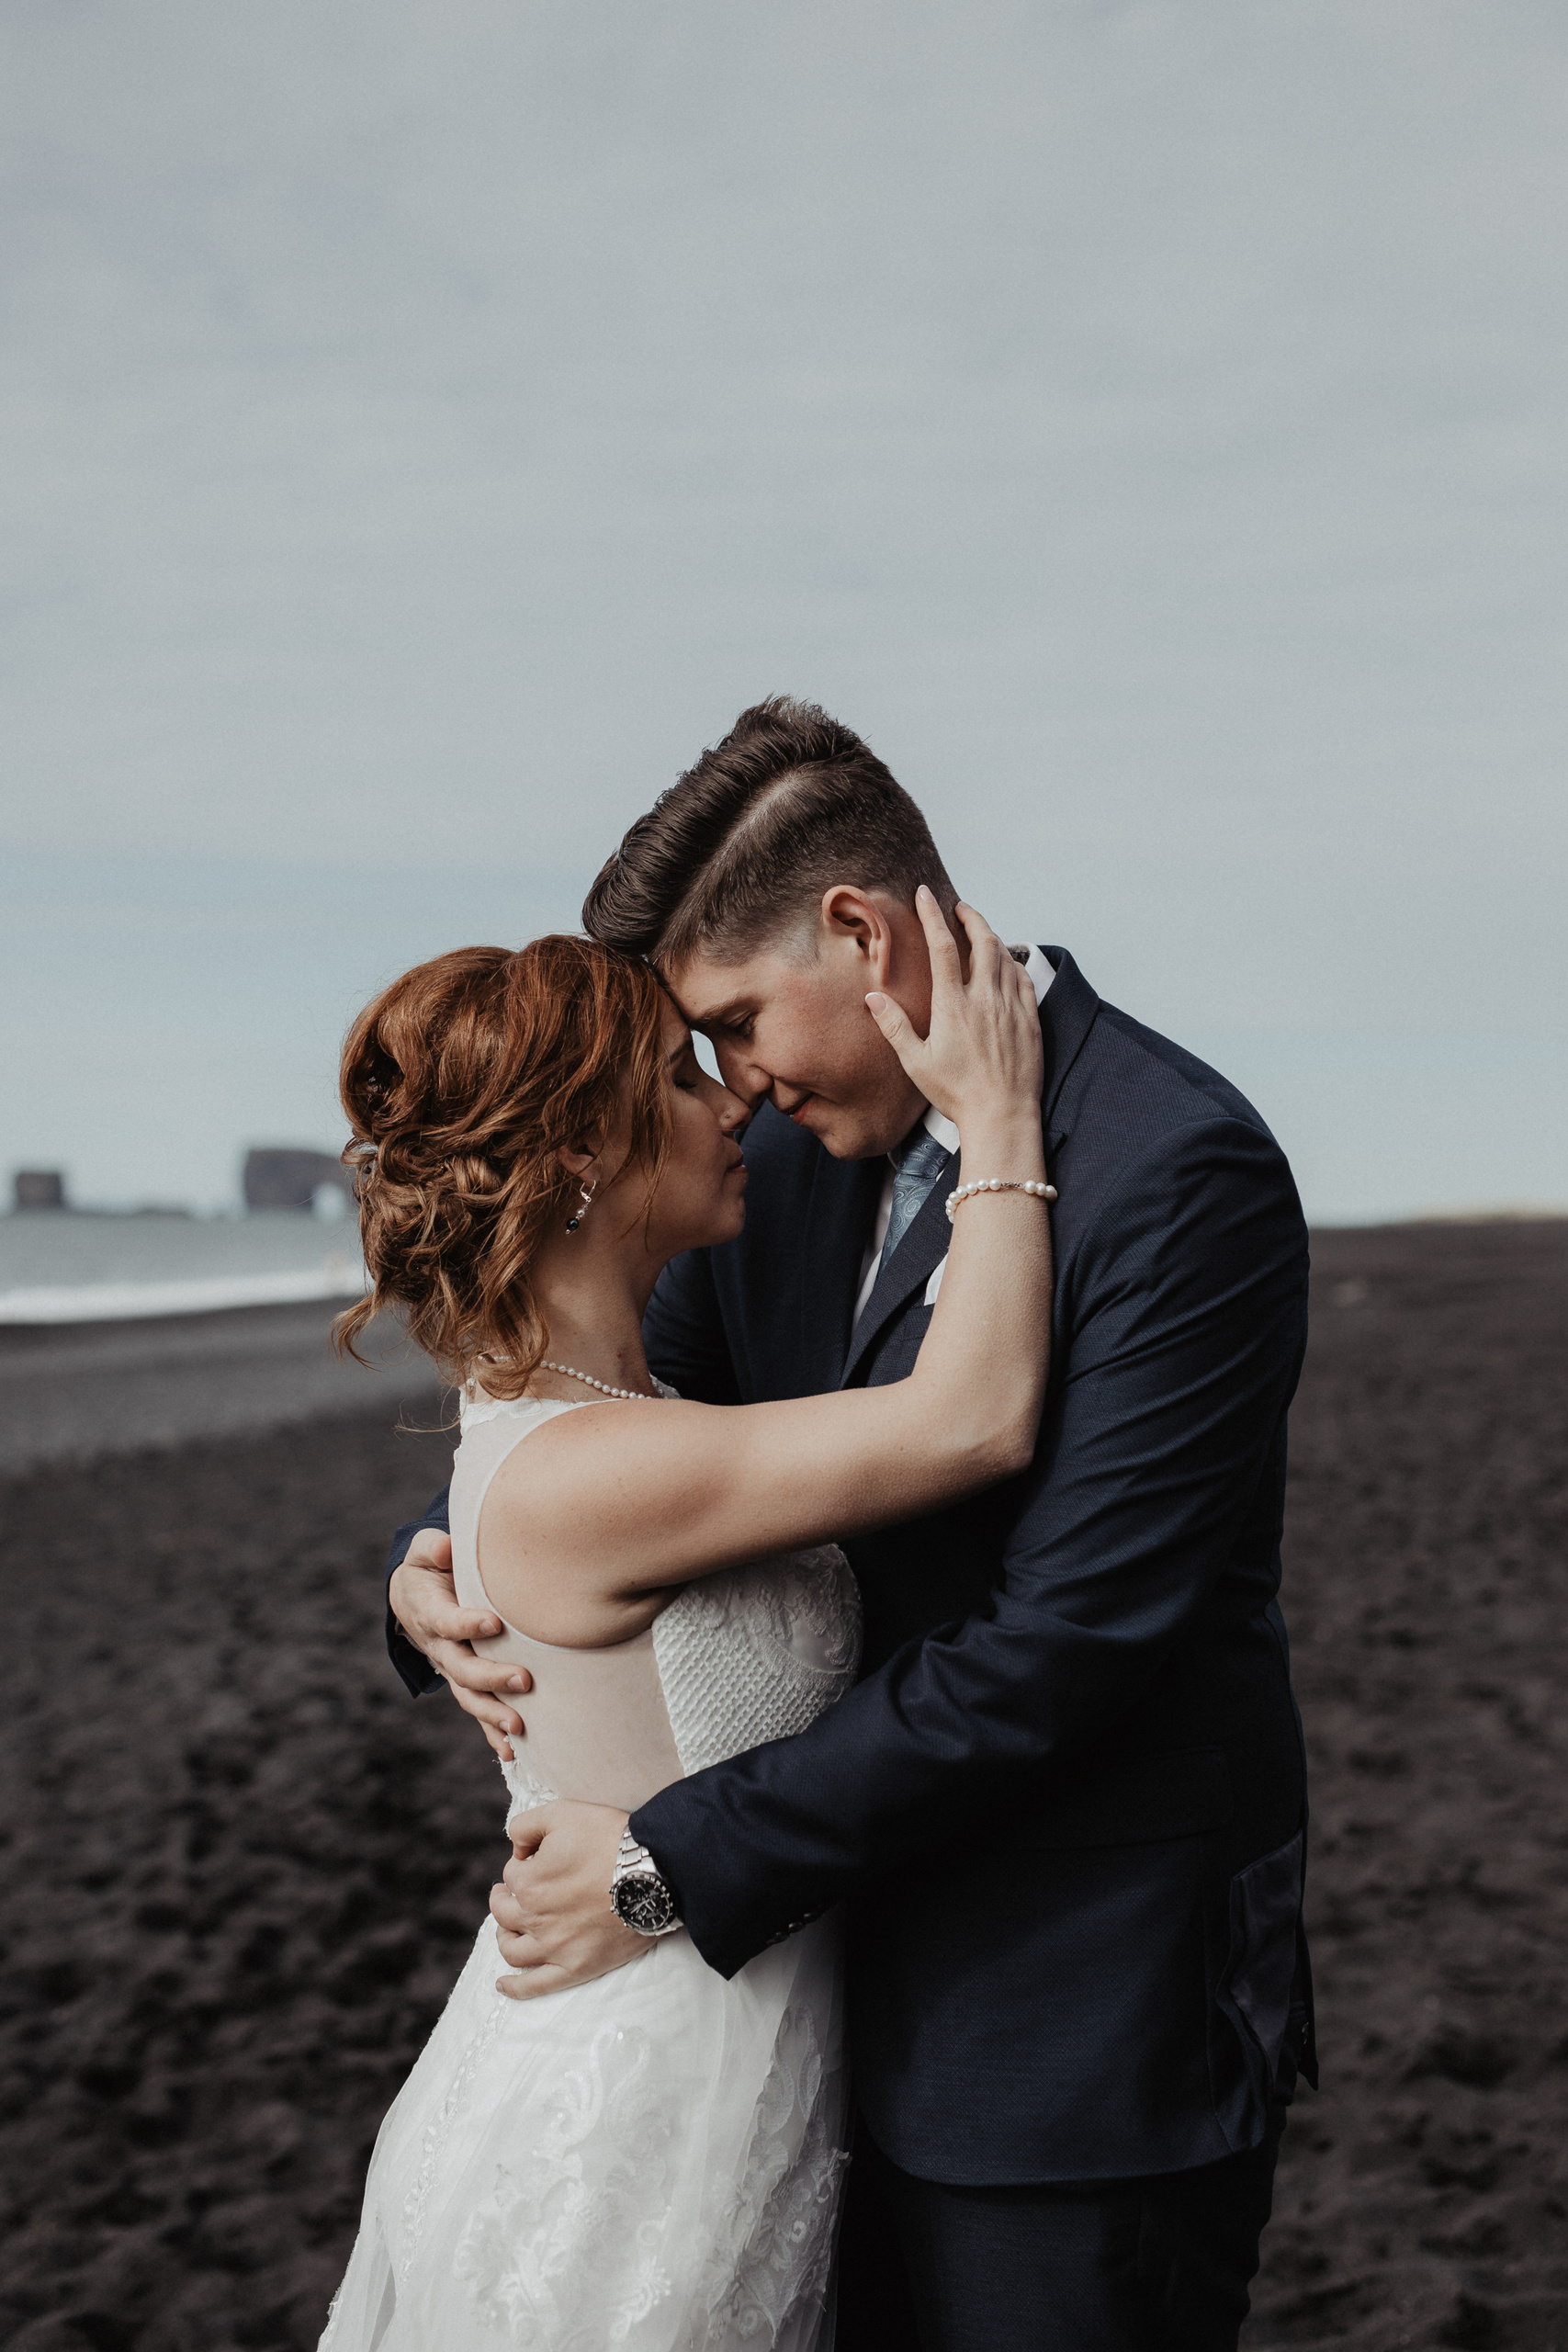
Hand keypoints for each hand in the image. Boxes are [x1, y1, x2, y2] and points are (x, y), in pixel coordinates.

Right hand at [389, 1529, 532, 1760]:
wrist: (415, 1596)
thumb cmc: (430, 1567)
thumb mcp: (425, 1551)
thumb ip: (433, 1548)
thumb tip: (446, 1549)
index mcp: (429, 1612)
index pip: (446, 1622)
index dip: (466, 1624)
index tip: (493, 1623)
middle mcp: (440, 1647)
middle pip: (462, 1668)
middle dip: (492, 1677)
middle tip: (525, 1680)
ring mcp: (453, 1668)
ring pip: (470, 1696)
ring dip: (493, 1713)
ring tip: (520, 1727)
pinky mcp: (467, 1682)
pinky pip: (478, 1711)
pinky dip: (491, 1734)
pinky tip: (512, 1752)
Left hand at [490, 1800, 648, 1999]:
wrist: (655, 1871)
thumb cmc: (610, 1838)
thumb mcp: (562, 1813)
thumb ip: (526, 1826)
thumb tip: (515, 1848)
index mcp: (528, 1882)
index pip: (511, 1875)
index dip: (524, 1864)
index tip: (539, 1860)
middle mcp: (535, 1917)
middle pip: (504, 1912)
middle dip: (504, 1899)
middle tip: (511, 1893)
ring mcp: (554, 1947)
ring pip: (513, 1950)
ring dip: (504, 1938)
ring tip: (508, 1930)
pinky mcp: (575, 1968)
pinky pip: (536, 1986)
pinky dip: (515, 1987)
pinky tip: (503, 1984)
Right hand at [867, 888, 1042, 1132]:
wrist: (1001, 1116)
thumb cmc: (956, 1094)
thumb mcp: (916, 1063)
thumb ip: (894, 1026)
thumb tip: (872, 997)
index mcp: (953, 1006)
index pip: (942, 947)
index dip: (933, 916)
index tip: (925, 895)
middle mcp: (985, 1000)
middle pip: (983, 941)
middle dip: (970, 916)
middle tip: (959, 907)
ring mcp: (1011, 1008)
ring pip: (1005, 957)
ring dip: (991, 937)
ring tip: (979, 932)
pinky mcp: (1030, 1020)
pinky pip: (1024, 979)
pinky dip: (1013, 963)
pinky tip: (1005, 964)